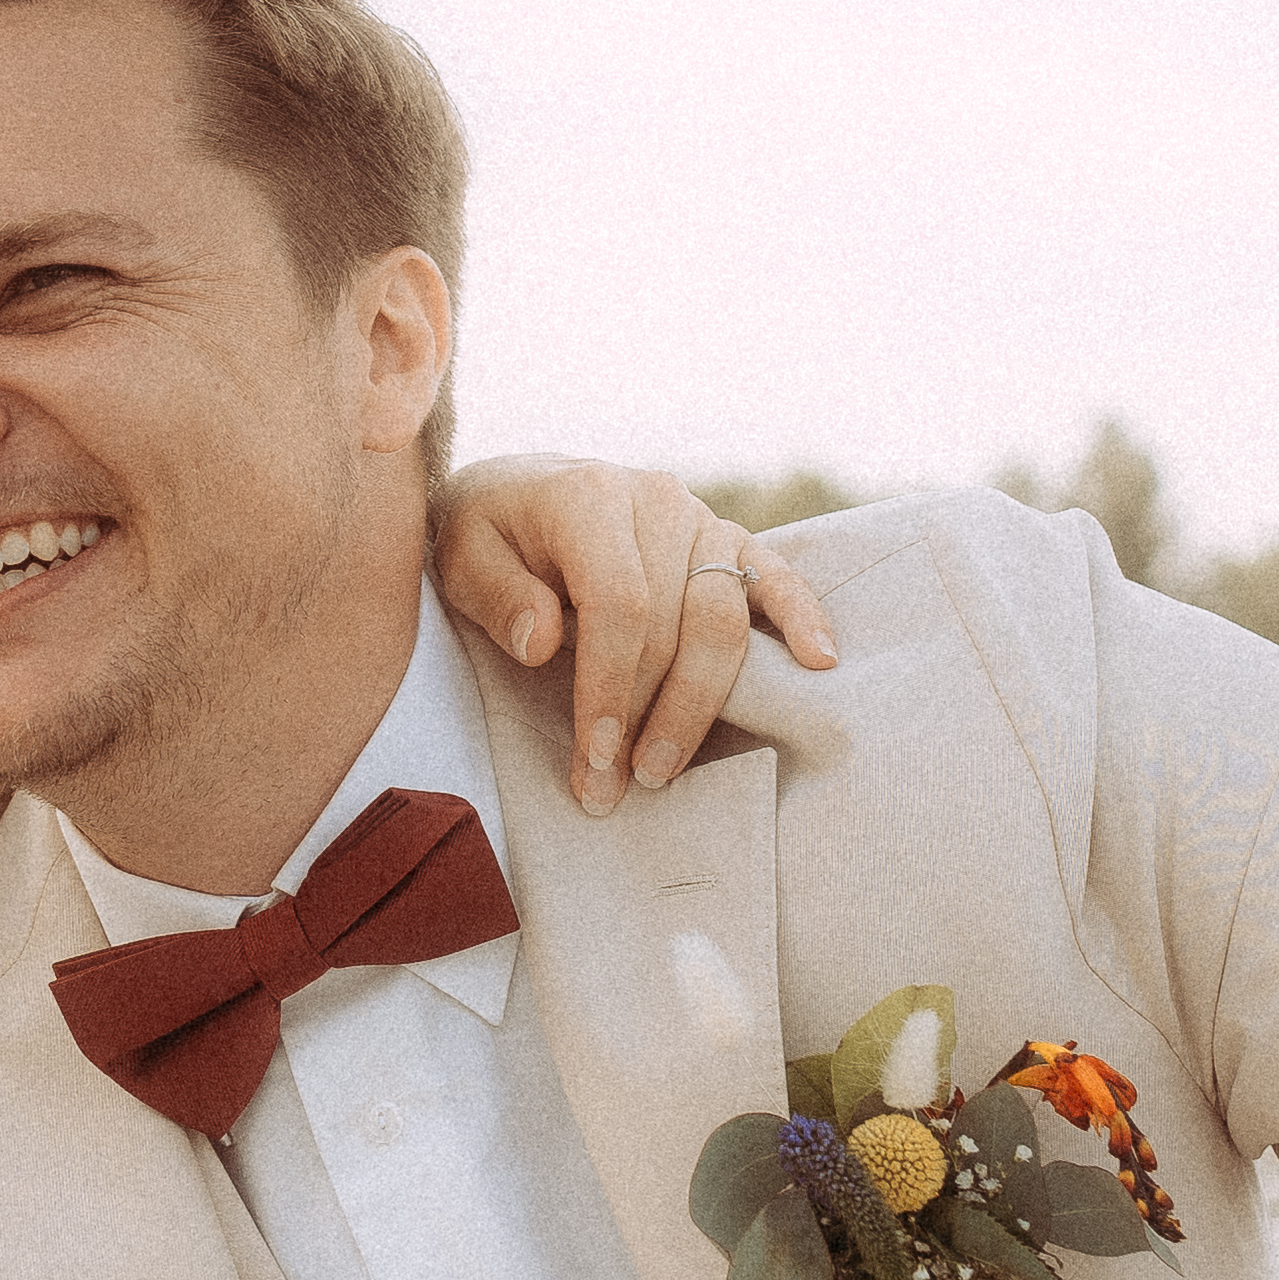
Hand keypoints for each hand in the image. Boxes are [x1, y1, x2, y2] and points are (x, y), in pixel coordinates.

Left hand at [430, 457, 842, 808]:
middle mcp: (654, 500)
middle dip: (646, 716)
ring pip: (724, 617)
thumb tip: (544, 644)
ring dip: (700, 703)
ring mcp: (699, 518)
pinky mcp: (729, 540)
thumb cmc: (487, 535)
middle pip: (675, 623)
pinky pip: (776, 577)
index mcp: (587, 497)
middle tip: (612, 789)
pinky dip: (802, 618)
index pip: (619, 604)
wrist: (519, 490)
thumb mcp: (458, 557)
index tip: (594, 759)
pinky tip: (820, 663)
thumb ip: (497, 595)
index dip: (612, 689)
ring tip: (662, 768)